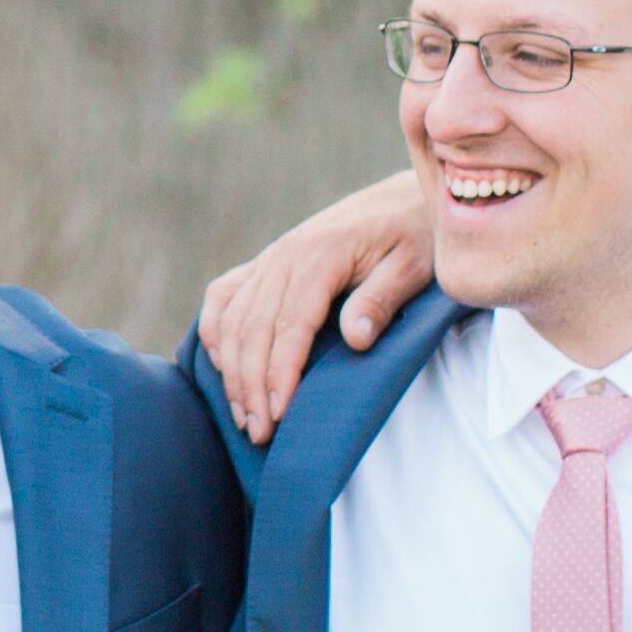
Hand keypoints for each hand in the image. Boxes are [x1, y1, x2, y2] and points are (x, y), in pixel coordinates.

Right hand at [197, 168, 432, 442]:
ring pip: (232, 318)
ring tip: (243, 416)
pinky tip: (221, 364)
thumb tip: (354, 341)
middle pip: (252, 328)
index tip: (279, 413)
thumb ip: (380, 300)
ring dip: (232, 370)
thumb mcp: (414, 266)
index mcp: (319, 255)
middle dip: (250, 384)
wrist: (407, 198)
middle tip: (259, 433)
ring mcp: (271, 258)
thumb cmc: (416, 236)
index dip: (279, 372)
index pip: (289, 324)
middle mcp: (285, 255)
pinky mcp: (268, 262)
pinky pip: (224, 296)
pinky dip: (215, 331)